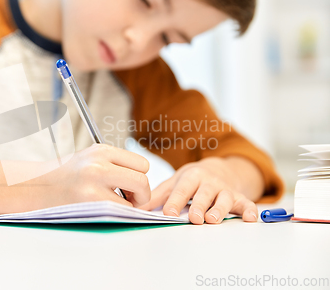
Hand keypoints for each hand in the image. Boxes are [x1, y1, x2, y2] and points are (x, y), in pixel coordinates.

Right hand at [34, 144, 150, 207]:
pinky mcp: (89, 200)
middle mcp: (98, 163)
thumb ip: (114, 165)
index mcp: (101, 151)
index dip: (139, 177)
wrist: (34, 187)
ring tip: (114, 205)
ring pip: (135, 195)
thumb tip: (142, 182)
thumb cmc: (65, 177)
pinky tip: (103, 211)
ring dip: (131, 205)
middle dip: (142, 194)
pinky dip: (117, 214)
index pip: (142, 163)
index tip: (128, 187)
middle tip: (130, 200)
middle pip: (143, 179)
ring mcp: (93, 182)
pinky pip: (120, 210)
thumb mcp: (89, 160)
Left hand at [141, 157, 259, 223]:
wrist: (218, 169)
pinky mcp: (239, 197)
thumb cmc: (192, 180)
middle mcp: (209, 182)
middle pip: (204, 194)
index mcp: (191, 177)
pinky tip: (251, 218)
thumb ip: (158, 196)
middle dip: (199, 206)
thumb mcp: (174, 182)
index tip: (168, 213)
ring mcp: (225, 190)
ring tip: (213, 220)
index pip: (182, 190)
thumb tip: (137, 209)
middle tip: (194, 218)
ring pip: (224, 199)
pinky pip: (247, 203)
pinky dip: (250, 210)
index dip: (175, 201)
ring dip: (220, 209)